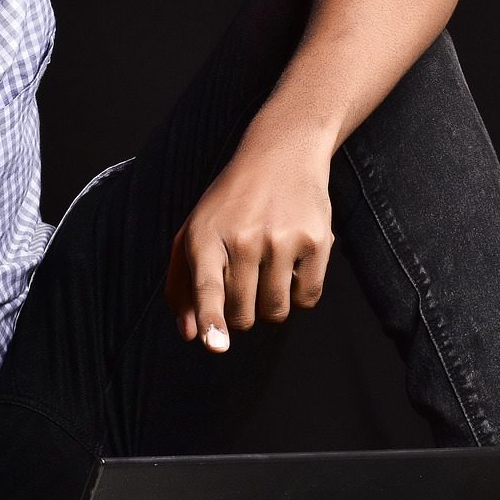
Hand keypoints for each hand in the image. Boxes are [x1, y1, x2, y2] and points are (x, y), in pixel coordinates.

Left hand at [165, 138, 333, 352]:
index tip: (216, 345)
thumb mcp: (192, 234)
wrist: (280, 155)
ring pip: (276, 311)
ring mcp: (282, 239)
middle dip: (241, 313)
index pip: (207, 286)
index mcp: (204, 236)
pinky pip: (307, 299)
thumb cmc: (228, 205)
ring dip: (270, 307)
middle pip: (243, 314)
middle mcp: (243, 238)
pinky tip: (290, 265)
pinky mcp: (316, 242)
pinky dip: (298, 295)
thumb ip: (183, 286)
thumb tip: (190, 336)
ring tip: (265, 271)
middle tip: (242, 283)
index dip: (211, 319)